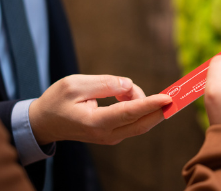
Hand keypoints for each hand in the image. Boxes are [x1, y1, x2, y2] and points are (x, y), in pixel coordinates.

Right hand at [28, 75, 171, 145]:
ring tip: (120, 88)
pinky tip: (123, 95)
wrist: (44, 122)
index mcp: (96, 122)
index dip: (150, 104)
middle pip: (143, 122)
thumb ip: (104, 84)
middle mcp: (108, 134)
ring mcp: (112, 137)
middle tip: (176, 93)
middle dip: (160, 107)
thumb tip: (128, 85)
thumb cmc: (57, 101)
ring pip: (140, 119)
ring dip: (141, 101)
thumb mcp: (74, 84)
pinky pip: (134, 119)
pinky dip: (137, 105)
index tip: (168, 97)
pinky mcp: (115, 133)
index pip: (130, 112)